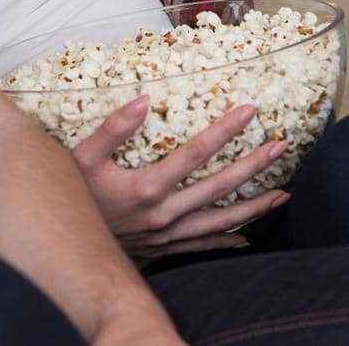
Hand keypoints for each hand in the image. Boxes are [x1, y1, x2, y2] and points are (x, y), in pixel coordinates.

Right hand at [72, 97, 289, 259]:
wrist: (66, 244)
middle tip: (280, 147)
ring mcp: (168, 234)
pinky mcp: (165, 247)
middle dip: (254, 166)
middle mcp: (165, 212)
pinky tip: (248, 237)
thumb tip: (144, 100)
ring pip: (221, 220)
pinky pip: (205, 245)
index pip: (195, 153)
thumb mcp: (82, 157)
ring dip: (254, 207)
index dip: (224, 131)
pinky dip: (229, 241)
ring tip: (283, 195)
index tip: (249, 111)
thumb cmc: (74, 195)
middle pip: (220, 187)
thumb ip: (113, 129)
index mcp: (148, 186)